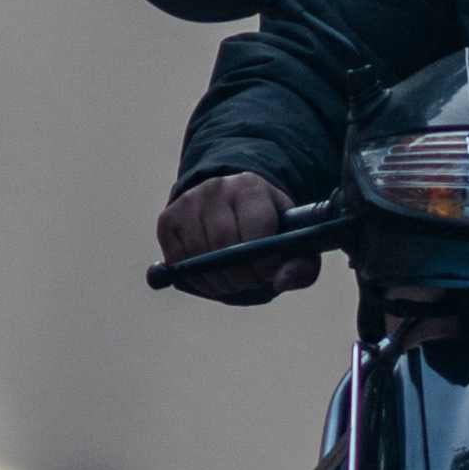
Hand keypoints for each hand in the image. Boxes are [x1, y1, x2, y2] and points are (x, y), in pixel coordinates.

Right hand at [157, 170, 321, 297]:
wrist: (231, 206)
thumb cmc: (267, 229)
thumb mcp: (292, 242)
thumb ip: (300, 265)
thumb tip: (280, 281)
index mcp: (252, 187)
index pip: (257, 227)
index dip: (264, 260)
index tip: (267, 272)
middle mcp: (216, 188)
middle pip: (224, 244)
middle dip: (239, 275)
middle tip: (248, 282)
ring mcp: (188, 202)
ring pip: (198, 255)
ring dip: (216, 280)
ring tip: (231, 280)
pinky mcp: (168, 219)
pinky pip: (177, 260)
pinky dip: (195, 277)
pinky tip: (210, 274)